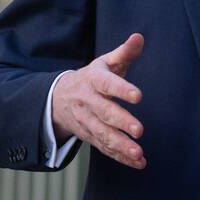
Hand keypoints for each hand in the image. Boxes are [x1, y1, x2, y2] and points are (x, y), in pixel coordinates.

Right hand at [52, 33, 145, 168]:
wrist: (59, 98)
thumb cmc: (92, 78)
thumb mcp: (104, 63)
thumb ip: (124, 52)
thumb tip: (139, 37)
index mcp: (93, 80)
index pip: (107, 84)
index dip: (122, 89)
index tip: (138, 96)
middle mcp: (87, 101)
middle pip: (104, 112)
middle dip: (121, 122)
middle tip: (139, 130)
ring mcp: (86, 121)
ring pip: (102, 134)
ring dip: (120, 145)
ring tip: (139, 153)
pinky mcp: (89, 136)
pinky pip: (104, 148)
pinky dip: (120, 157)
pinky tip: (138, 162)